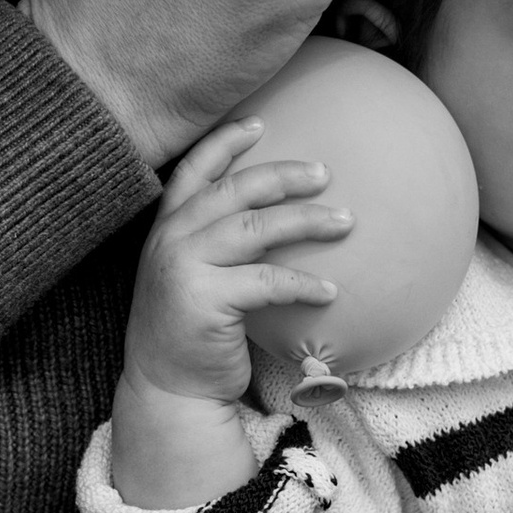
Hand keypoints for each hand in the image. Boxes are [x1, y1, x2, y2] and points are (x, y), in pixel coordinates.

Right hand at [109, 122, 349, 507]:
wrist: (168, 390)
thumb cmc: (192, 333)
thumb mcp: (194, 276)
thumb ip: (217, 243)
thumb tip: (275, 213)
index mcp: (166, 228)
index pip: (192, 170)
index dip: (225, 143)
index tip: (259, 122)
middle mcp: (170, 240)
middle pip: (234, 190)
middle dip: (282, 175)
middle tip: (325, 173)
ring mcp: (184, 268)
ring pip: (256, 228)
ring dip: (306, 221)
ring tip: (346, 222)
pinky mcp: (205, 300)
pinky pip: (268, 281)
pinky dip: (304, 282)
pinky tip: (331, 290)